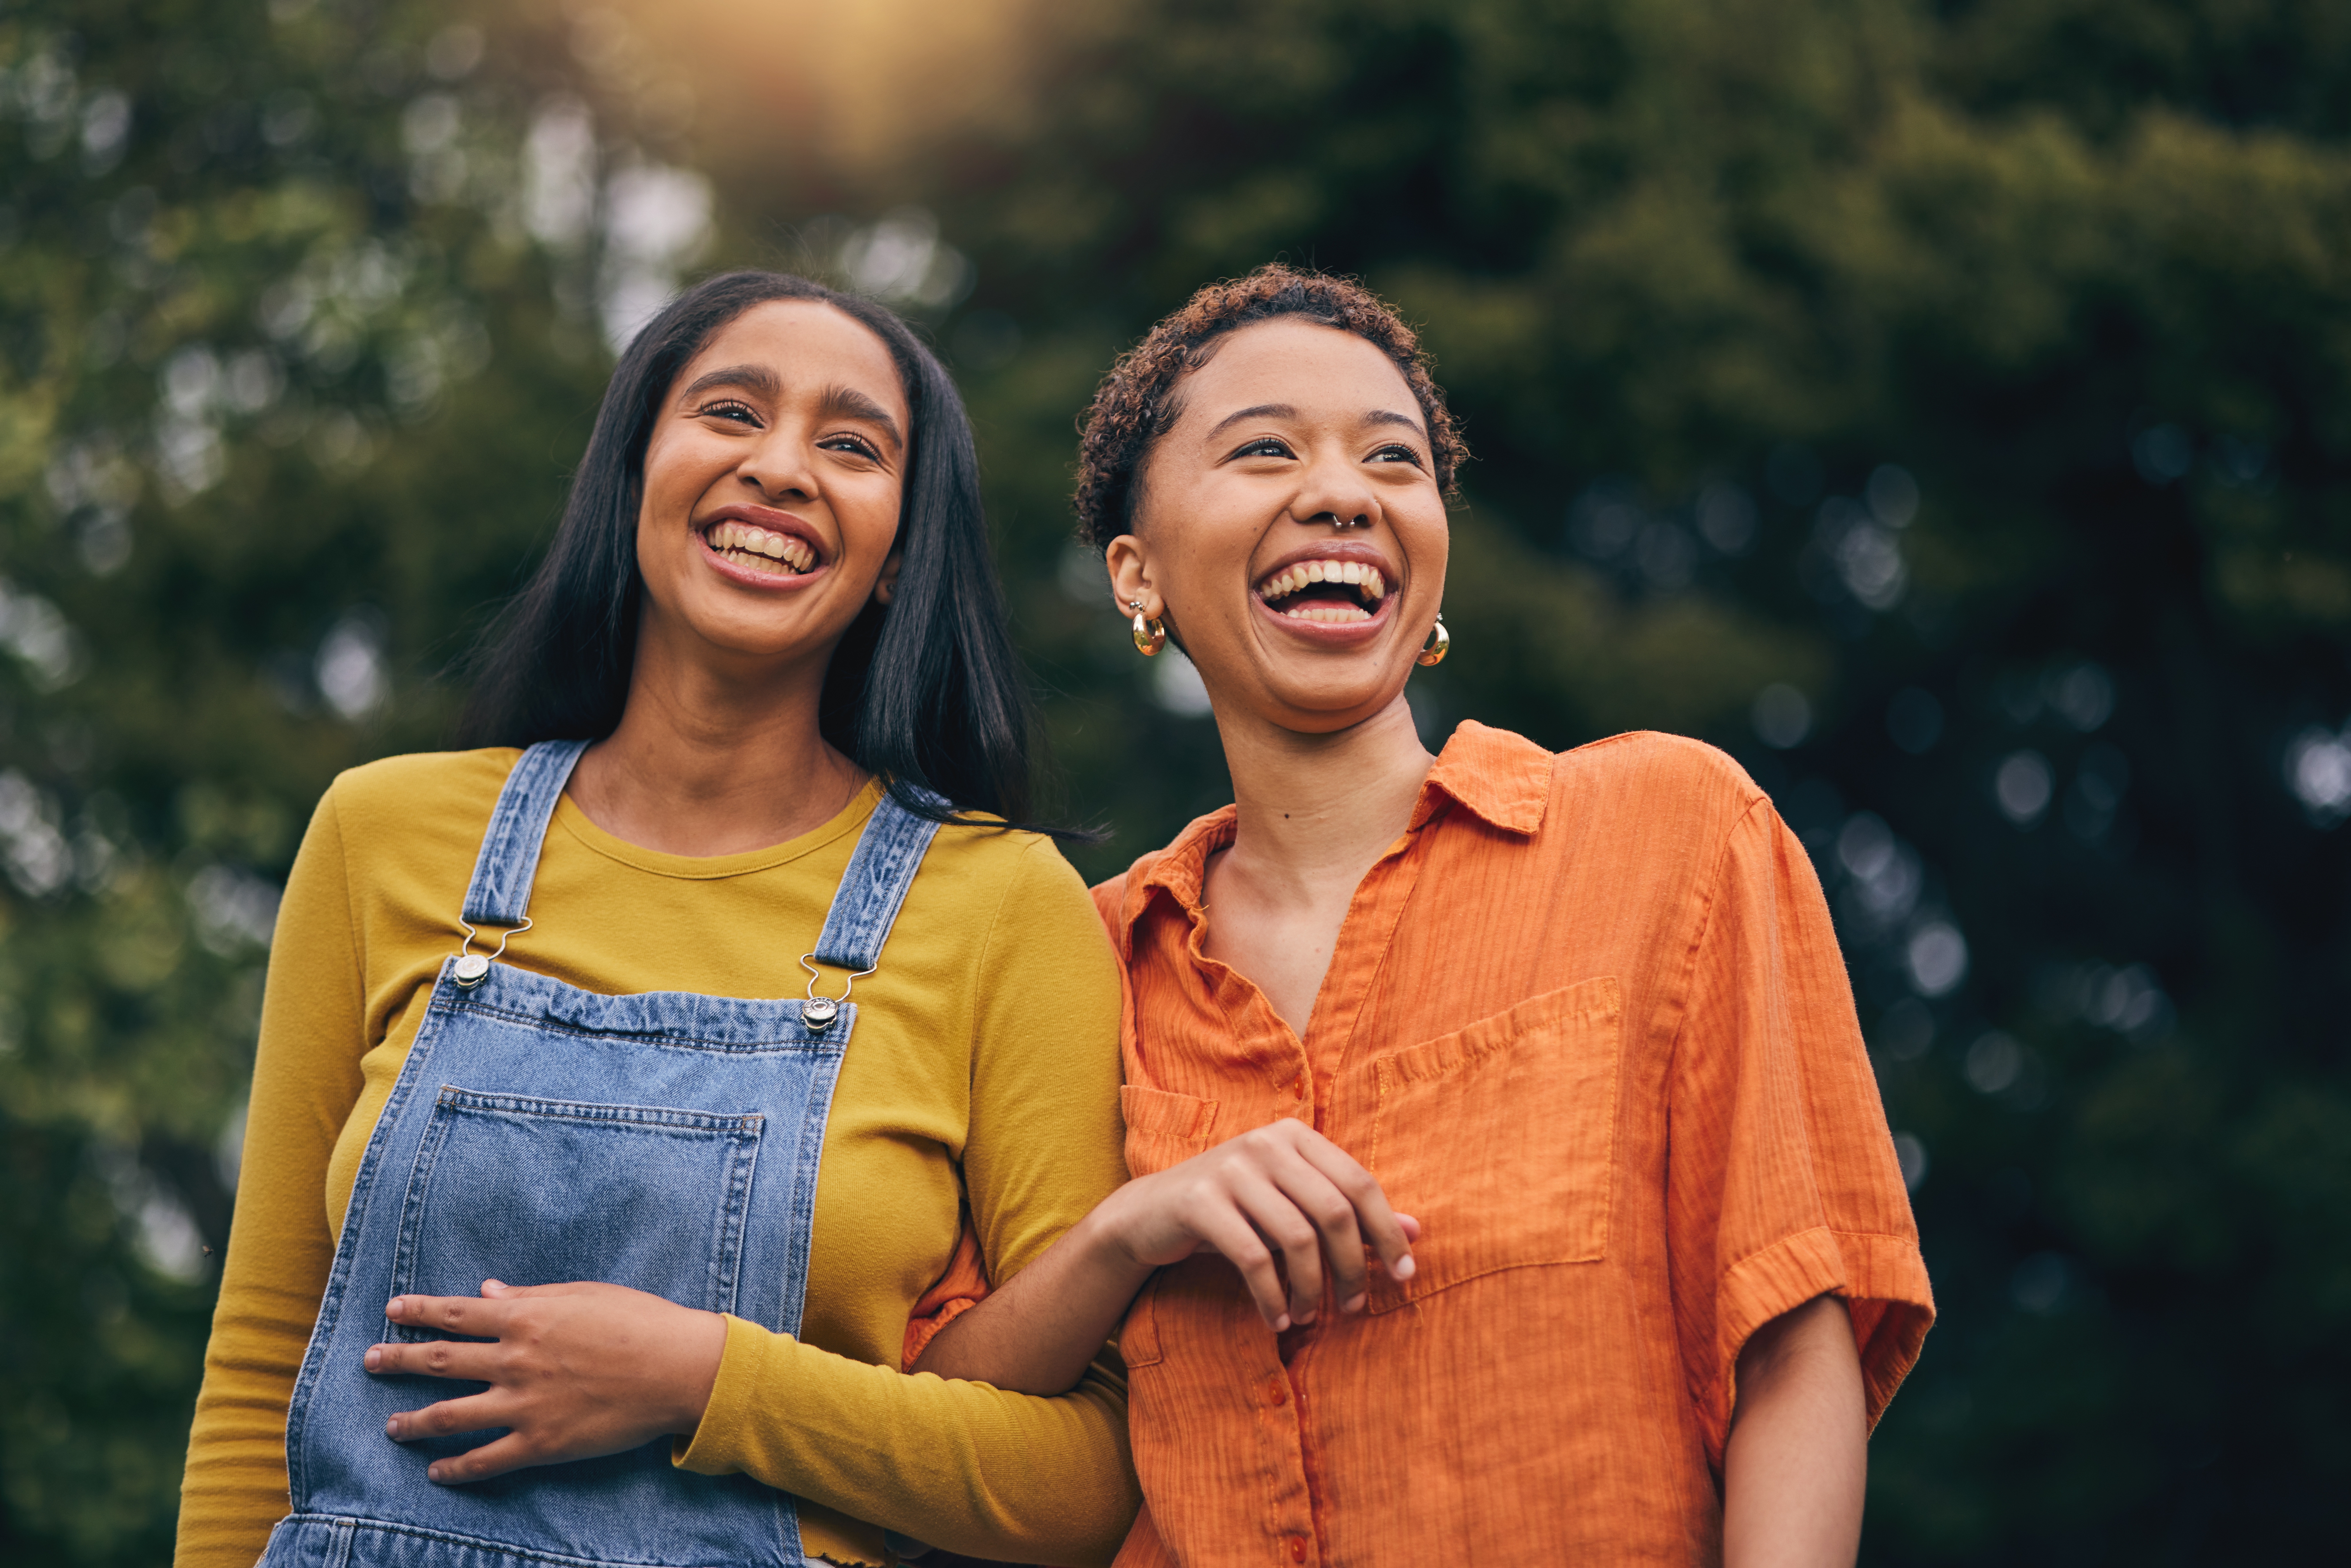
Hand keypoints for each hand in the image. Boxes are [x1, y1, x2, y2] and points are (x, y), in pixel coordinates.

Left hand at [365, 1279, 728, 1483]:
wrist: (678, 1368)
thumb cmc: (638, 1321)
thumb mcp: (583, 1295)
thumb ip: (530, 1295)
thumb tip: (487, 1290)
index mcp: (526, 1318)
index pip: (456, 1313)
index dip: (419, 1311)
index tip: (392, 1310)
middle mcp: (515, 1360)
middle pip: (440, 1361)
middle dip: (398, 1359)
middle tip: (370, 1361)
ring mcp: (525, 1404)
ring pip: (452, 1414)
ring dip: (415, 1421)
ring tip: (392, 1426)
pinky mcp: (542, 1442)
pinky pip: (487, 1460)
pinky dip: (457, 1468)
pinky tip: (437, 1472)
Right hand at [1099, 1120, 1418, 1329]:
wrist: (1151, 1213)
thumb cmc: (1237, 1211)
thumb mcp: (1293, 1205)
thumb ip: (1350, 1214)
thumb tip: (1416, 1231)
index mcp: (1296, 1135)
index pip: (1360, 1183)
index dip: (1387, 1233)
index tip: (1404, 1276)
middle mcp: (1266, 1142)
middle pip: (1334, 1212)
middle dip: (1351, 1268)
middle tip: (1352, 1308)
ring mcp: (1231, 1168)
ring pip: (1296, 1237)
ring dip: (1309, 1288)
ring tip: (1307, 1317)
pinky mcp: (1199, 1199)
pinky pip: (1252, 1257)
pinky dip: (1271, 1296)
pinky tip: (1276, 1319)